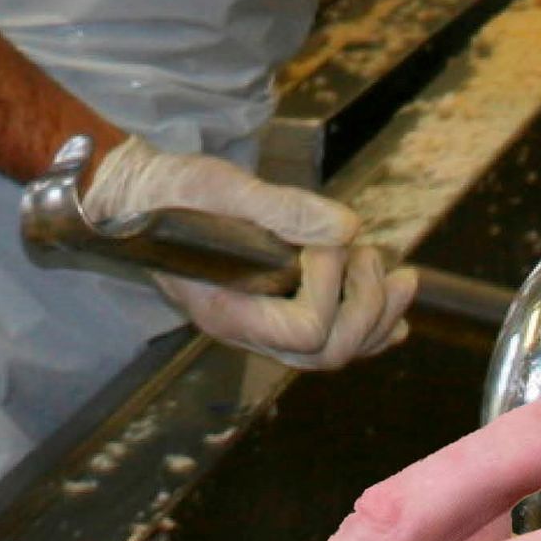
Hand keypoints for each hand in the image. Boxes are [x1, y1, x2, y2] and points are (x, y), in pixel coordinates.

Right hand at [85, 136, 416, 370]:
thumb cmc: (168, 194)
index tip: (326, 239)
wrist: (139, 201)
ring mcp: (261, 326)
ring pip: (335, 352)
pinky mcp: (274, 310)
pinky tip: (393, 299)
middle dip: (368, 305)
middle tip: (372, 256)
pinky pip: (331, 337)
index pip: (304, 328)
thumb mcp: (219, 187)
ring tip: (401, 276)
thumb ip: (282, 208)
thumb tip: (346, 227)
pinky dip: (372, 321)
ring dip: (378, 314)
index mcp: (226, 308)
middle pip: (327, 352)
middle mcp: (245, 330)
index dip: (333, 285)